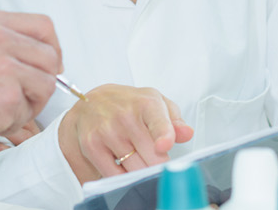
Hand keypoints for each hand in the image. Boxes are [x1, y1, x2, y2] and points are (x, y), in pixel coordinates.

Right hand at [0, 10, 61, 154]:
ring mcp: (5, 66)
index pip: (43, 27)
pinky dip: (14, 122)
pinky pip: (29, 111)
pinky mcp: (8, 95)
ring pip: (46, 85)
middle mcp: (0, 38)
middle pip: (50, 57)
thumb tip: (41, 56)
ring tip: (3, 109)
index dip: (52, 48)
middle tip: (26, 96)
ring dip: (30, 104)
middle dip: (43, 81)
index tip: (48, 65)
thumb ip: (6, 44)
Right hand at [57, 84, 194, 182]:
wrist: (90, 101)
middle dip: (158, 164)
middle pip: (151, 157)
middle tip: (154, 158)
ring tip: (136, 158)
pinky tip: (121, 165)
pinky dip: (121, 176)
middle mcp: (125, 117)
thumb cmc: (128, 104)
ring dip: (140, 171)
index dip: (163, 134)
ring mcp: (106, 132)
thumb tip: (187, 133)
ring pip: (134, 170)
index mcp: (147, 104)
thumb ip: (175, 120)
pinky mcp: (91, 146)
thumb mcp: (155, 103)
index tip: (163, 146)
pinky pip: (114, 175)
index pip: (157, 121)